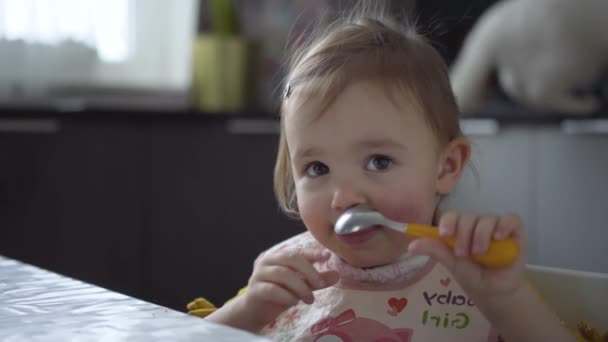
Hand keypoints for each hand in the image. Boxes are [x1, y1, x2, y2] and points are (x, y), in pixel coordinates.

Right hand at [239, 248, 339, 329]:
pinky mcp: (254, 290)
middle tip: (321, 285)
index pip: (296, 251)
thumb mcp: (300, 286)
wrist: (254, 312)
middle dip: (309, 271)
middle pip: (290, 258)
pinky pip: (272, 289)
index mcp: (277, 256)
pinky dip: (286, 295)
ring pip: (282, 273)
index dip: (312, 253)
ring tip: (310, 299)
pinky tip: (294, 302)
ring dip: (300, 286)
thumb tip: (336, 274)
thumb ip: (315, 280)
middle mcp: (266, 261)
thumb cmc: (278, 295)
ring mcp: (258, 274)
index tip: (326, 257)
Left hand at [408, 212, 526, 302]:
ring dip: (481, 234)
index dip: (448, 222)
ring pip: (487, 218)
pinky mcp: (514, 231)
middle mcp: (477, 224)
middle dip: (464, 234)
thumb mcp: (452, 264)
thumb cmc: (473, 276)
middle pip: (468, 216)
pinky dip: (504, 225)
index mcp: (460, 229)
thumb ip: (436, 250)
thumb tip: (410, 246)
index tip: (445, 235)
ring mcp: (496, 226)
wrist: (495, 292)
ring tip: (480, 253)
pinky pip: (511, 219)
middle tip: (463, 253)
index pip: (452, 216)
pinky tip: (498, 237)